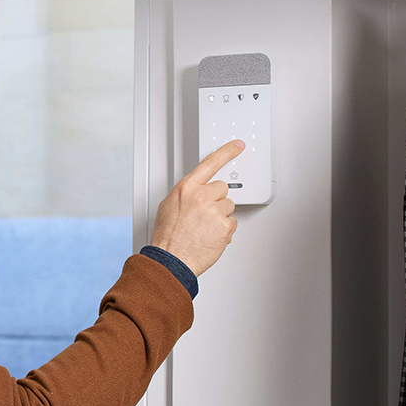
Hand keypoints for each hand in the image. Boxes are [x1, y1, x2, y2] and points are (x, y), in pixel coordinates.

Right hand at [150, 140, 243, 276]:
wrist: (172, 259)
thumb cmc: (168, 236)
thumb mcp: (169, 206)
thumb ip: (186, 194)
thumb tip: (195, 192)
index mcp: (187, 188)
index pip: (210, 163)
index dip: (227, 152)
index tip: (238, 145)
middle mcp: (202, 196)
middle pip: (222, 188)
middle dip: (216, 199)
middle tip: (204, 214)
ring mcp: (215, 212)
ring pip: (228, 206)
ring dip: (220, 216)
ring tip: (205, 227)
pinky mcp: (225, 227)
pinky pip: (232, 222)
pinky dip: (224, 230)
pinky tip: (210, 235)